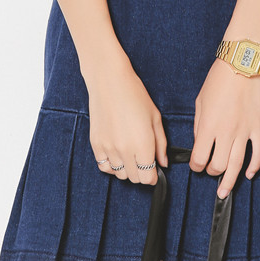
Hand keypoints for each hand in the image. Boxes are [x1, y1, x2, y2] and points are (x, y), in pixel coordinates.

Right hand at [86, 47, 168, 186]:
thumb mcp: (155, 118)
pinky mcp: (96, 144)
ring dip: (127, 168)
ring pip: (119, 174)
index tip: (154, 169)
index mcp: (143, 144)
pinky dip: (112, 165)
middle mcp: (125, 150)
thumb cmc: (135, 95)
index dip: (153, 175)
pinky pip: (104, 167)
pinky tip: (117, 153)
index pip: (148, 178)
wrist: (109, 81)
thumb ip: (161, 144)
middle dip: (142, 172)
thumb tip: (163, 163)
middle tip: (144, 159)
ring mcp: (108, 148)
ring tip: (130, 153)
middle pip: (134, 178)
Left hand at [191, 56, 259, 198]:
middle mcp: (227, 132)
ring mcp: (245, 131)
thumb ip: (200, 125)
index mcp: (209, 125)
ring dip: (230, 181)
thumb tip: (201, 143)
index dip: (195, 166)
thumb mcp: (200, 102)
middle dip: (211, 172)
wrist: (241, 64)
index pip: (199, 157)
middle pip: (218, 166)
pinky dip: (254, 167)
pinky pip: (259, 153)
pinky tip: (248, 174)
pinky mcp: (259, 127)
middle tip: (210, 171)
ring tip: (225, 191)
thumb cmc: (218, 80)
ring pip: (237, 165)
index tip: (196, 165)